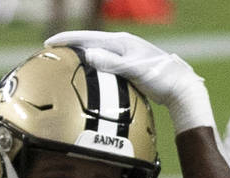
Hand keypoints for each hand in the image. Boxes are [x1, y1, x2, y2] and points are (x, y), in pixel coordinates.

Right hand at [44, 30, 213, 133]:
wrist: (180, 87)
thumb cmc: (159, 77)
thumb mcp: (133, 69)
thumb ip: (111, 63)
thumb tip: (88, 55)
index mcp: (121, 42)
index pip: (88, 38)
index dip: (68, 39)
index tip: (50, 42)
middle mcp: (123, 45)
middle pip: (90, 42)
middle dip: (71, 46)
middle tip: (52, 50)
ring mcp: (126, 56)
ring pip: (97, 54)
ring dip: (81, 56)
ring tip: (65, 62)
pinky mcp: (130, 68)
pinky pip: (104, 65)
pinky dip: (92, 67)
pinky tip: (88, 76)